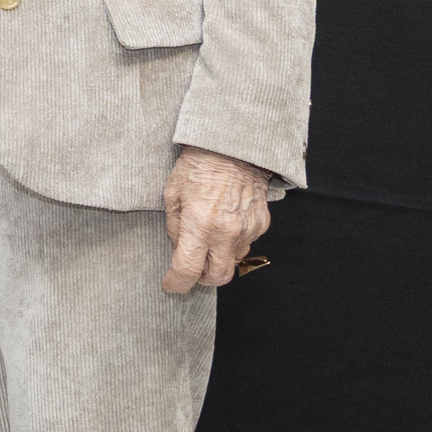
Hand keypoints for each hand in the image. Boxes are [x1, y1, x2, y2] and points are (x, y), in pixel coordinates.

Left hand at [162, 146, 272, 294]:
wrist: (233, 148)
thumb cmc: (198, 166)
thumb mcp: (172, 195)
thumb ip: (175, 227)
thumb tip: (178, 249)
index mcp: (200, 225)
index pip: (188, 269)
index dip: (176, 283)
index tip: (171, 284)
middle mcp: (227, 233)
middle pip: (218, 277)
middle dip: (202, 279)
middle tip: (191, 269)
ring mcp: (247, 230)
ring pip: (233, 261)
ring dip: (218, 259)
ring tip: (207, 238)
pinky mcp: (261, 225)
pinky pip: (246, 245)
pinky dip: (233, 243)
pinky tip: (223, 224)